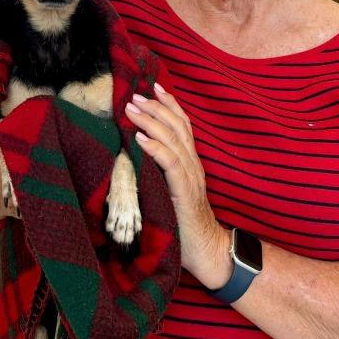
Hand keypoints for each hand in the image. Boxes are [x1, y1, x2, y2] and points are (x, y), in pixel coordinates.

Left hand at [125, 83, 229, 288]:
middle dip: (155, 107)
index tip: (153, 86)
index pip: (183, 126)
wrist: (206, 251)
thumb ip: (162, 173)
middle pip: (177, 127)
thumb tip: (135, 155)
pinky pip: (171, 164)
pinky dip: (156, 148)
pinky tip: (141, 138)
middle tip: (134, 95)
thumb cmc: (184, 224)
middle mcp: (193, 165)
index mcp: (191, 163)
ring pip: (173, 140)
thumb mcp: (172, 191)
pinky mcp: (185, 192)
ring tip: (132, 110)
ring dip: (151, 122)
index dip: (170, 105)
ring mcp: (191, 178)